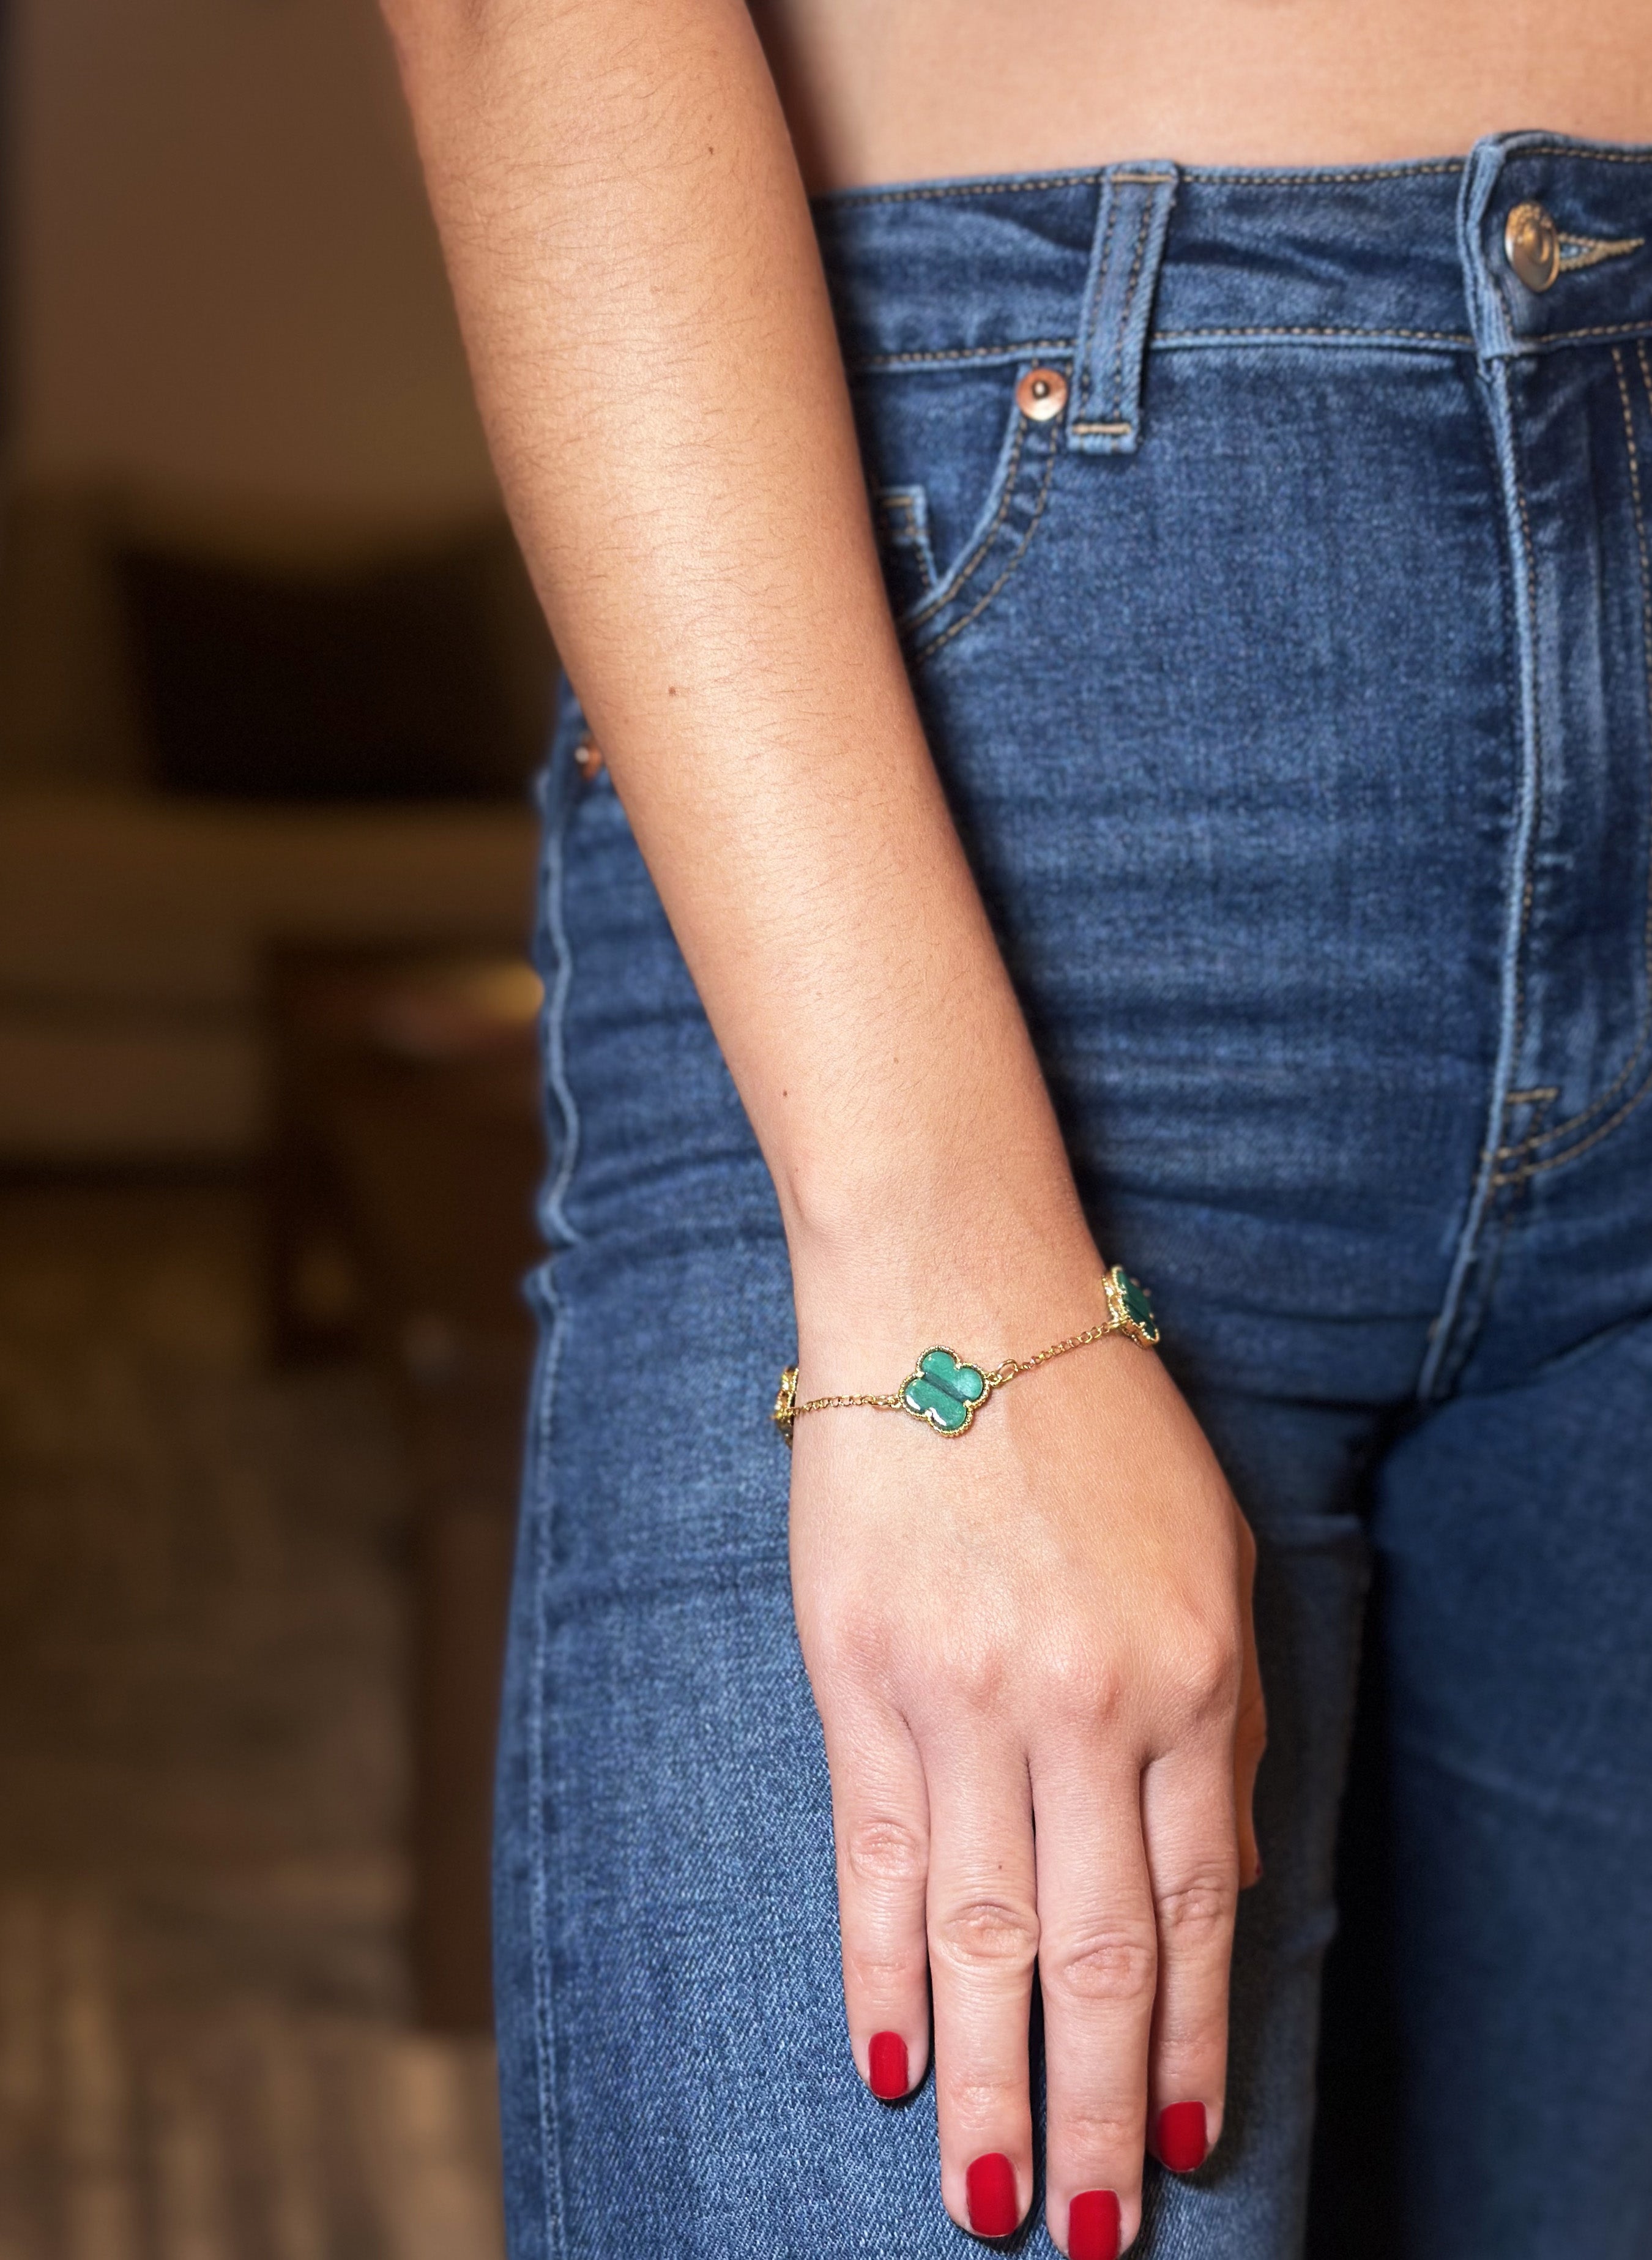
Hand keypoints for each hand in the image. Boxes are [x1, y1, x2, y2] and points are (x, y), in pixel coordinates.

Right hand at [788, 1274, 1264, 2254]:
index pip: (1190, 1913)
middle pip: (1090, 1957)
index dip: (1186, 2046)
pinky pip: (875, 1853)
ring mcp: (958, 1693)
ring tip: (990, 2198)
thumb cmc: (1097, 1423)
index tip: (1183, 2148)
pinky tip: (892, 2059)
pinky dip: (883, 1969)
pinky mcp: (855, 1672)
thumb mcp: (1214, 1557)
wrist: (953, 1295)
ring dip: (989, 2082)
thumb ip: (1227, 1726)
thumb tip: (1219, 1895)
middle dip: (1093, 2114)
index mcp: (1186, 1677)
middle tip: (1087, 2235)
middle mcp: (1079, 1704)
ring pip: (981, 1936)